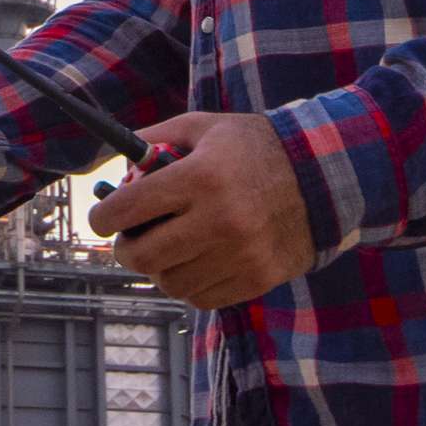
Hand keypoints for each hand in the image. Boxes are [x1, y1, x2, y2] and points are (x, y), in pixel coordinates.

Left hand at [84, 111, 317, 309]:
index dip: (103, 217)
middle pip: (143, 255)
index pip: (128, 208)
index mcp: (201, 177)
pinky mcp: (256, 279)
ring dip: (158, 268)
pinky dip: (188, 283)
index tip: (102, 218)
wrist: (323, 176)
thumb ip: (153, 141)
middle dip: (125, 248)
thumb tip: (115, 172)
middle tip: (128, 240)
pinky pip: (199, 298)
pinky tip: (196, 261)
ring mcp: (240, 254)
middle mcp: (219, 220)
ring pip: (169, 282)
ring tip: (168, 248)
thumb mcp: (203, 127)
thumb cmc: (253, 147)